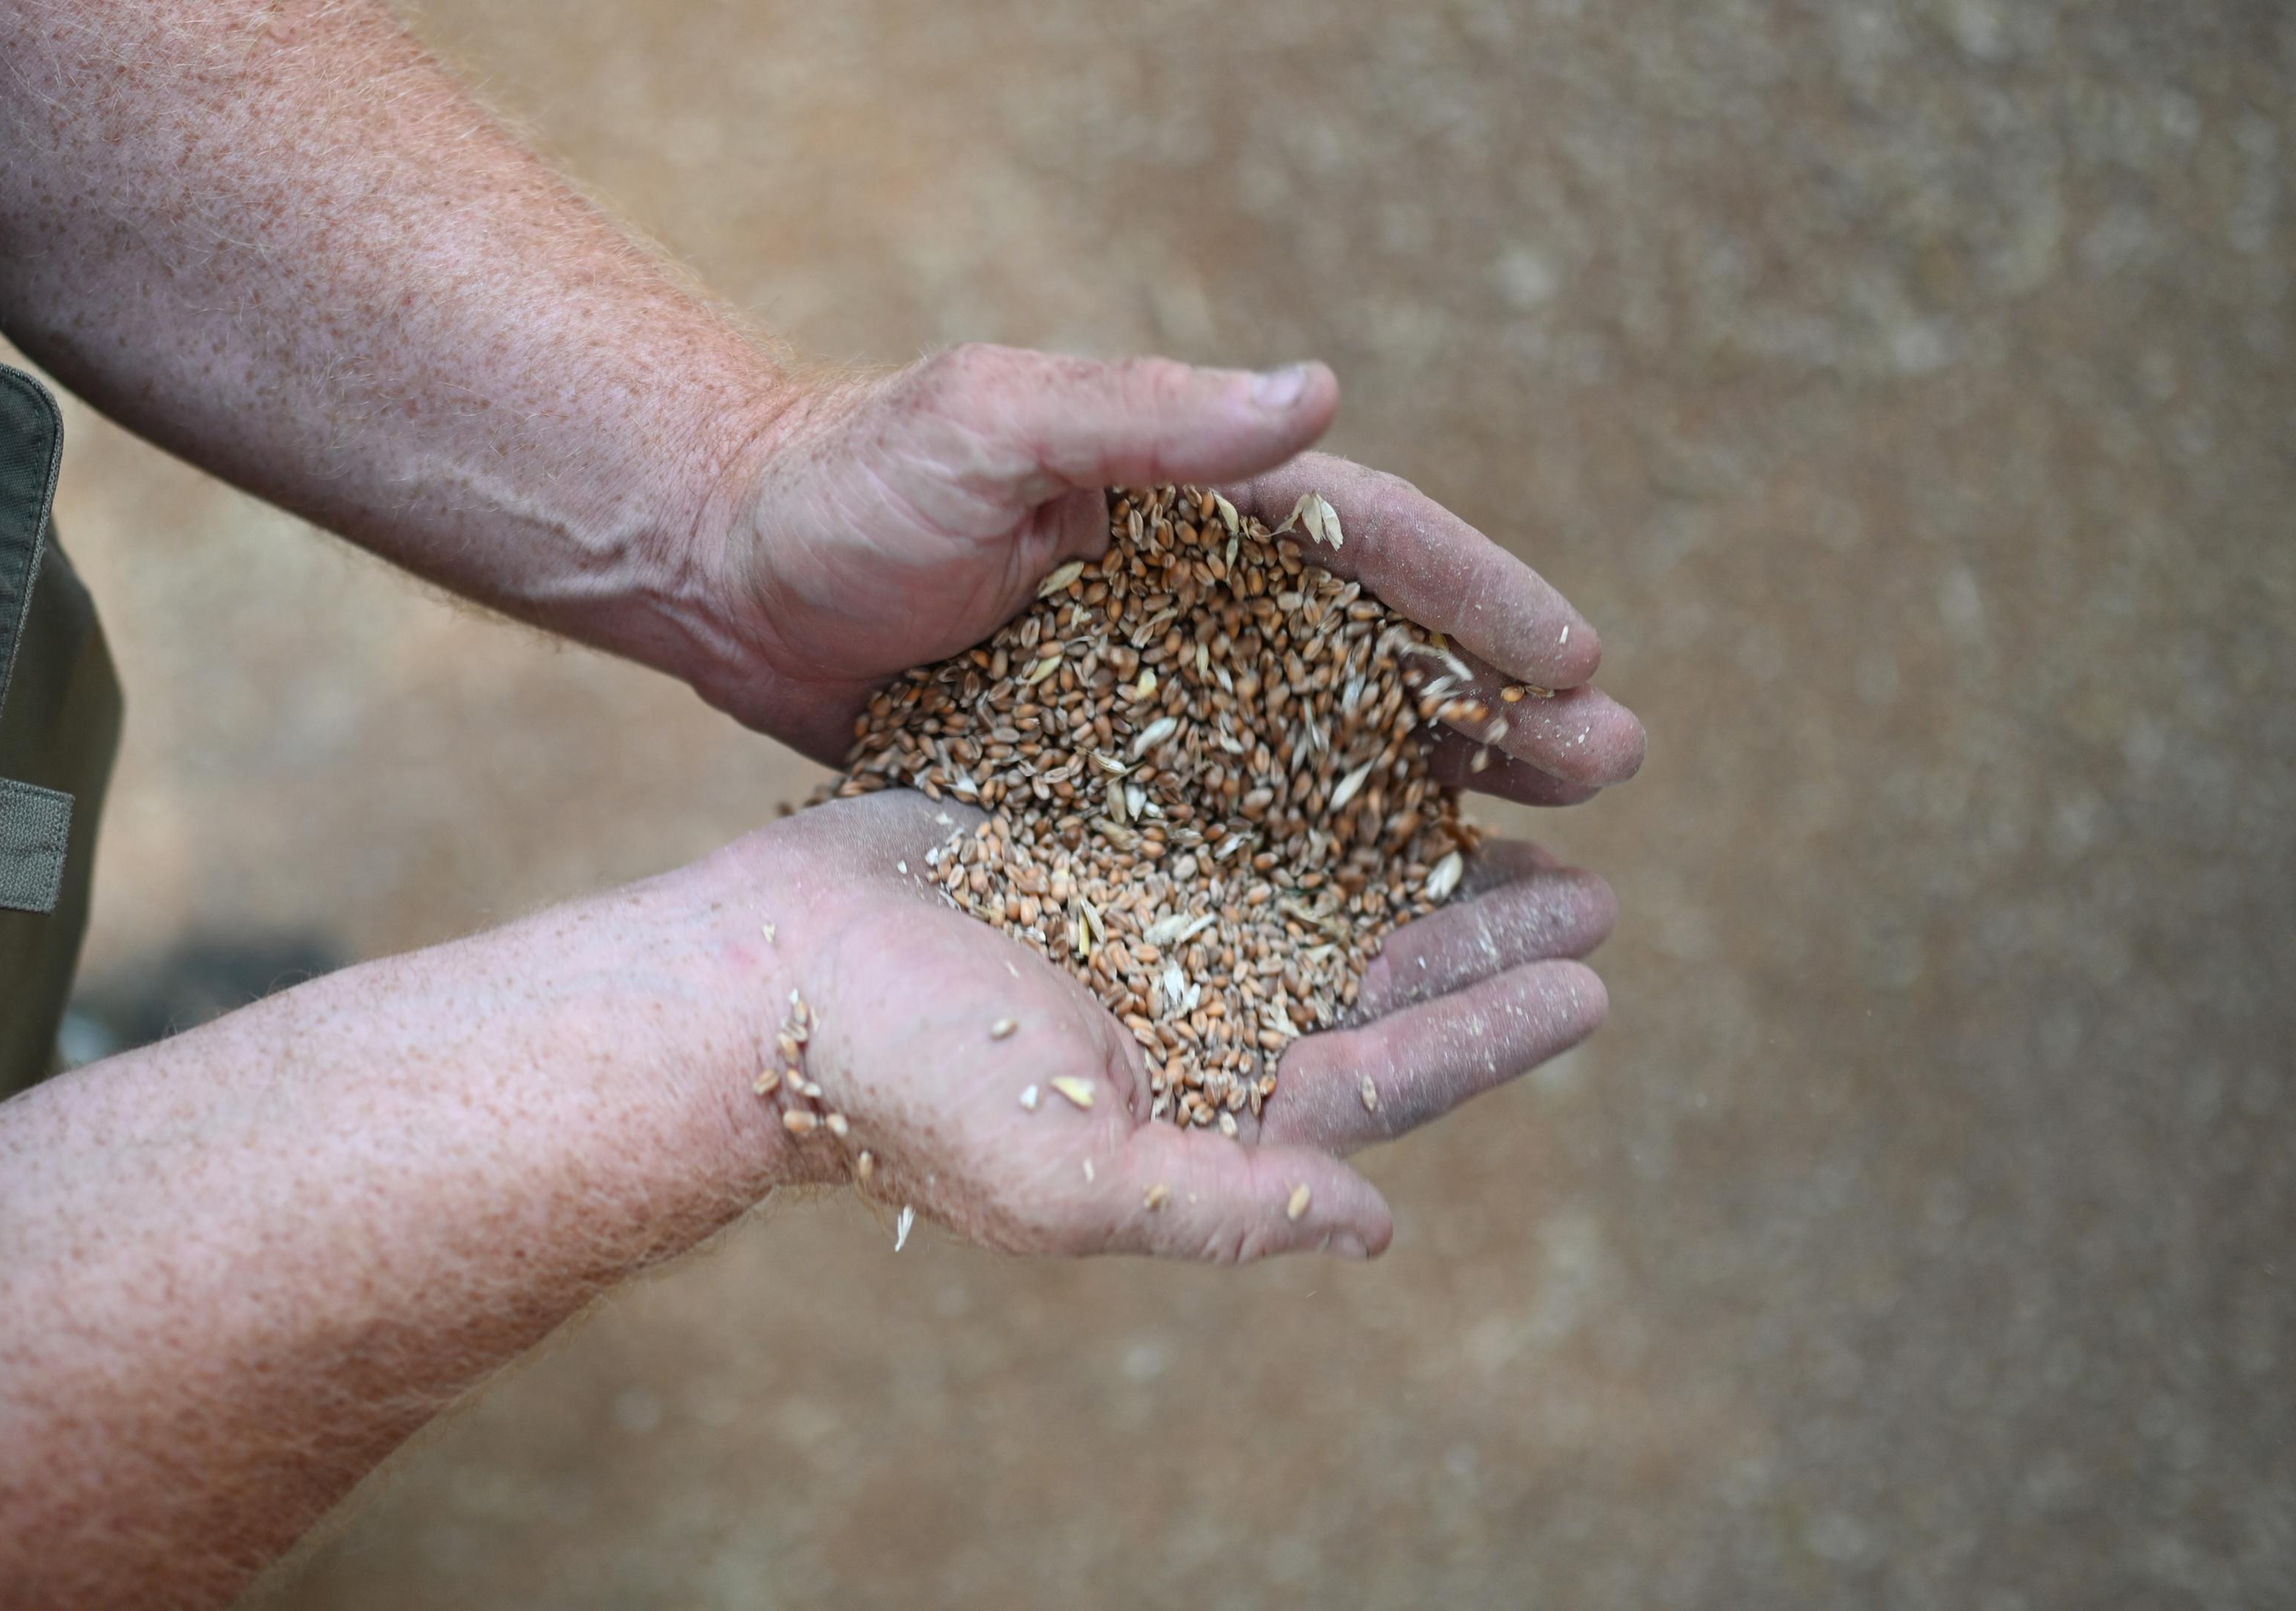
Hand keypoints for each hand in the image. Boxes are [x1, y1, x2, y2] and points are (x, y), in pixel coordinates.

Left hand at [694, 344, 1646, 794]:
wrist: (722, 573)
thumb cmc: (849, 484)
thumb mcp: (988, 424)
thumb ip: (1143, 417)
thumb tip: (1319, 394)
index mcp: (1196, 504)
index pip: (1371, 541)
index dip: (1479, 598)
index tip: (1575, 660)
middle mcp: (1200, 602)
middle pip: (1382, 657)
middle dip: (1499, 708)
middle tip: (1610, 765)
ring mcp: (1158, 699)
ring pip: (1329, 757)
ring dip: (1440, 802)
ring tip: (1551, 860)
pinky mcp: (1104, 781)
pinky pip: (1237, 834)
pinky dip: (1318, 874)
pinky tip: (1387, 932)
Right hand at [731, 791, 1614, 1261]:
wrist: (756, 971)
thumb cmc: (900, 1085)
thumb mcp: (1069, 1174)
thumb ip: (1227, 1207)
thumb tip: (1379, 1225)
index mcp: (1198, 1105)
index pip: (1380, 1077)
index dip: (1490, 1032)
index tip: (1596, 983)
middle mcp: (1187, 1014)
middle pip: (1370, 974)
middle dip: (1483, 934)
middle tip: (1595, 888)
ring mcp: (1142, 917)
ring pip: (1318, 878)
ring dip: (1418, 847)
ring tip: (1523, 804)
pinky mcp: (1094, 828)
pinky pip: (1232, 795)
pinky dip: (1313, 769)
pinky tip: (1375, 723)